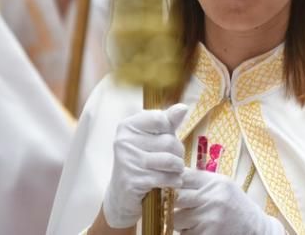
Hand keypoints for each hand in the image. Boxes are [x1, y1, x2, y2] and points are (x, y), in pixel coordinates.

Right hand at [102, 104, 188, 228]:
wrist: (122, 196)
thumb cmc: (142, 161)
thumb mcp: (153, 138)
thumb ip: (168, 122)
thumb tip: (183, 108)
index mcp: (128, 126)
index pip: (160, 118)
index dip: (170, 130)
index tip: (165, 138)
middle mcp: (124, 141)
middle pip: (168, 141)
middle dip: (178, 152)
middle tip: (174, 159)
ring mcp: (128, 161)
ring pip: (169, 160)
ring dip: (178, 167)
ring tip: (175, 170)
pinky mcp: (133, 181)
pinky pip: (165, 178)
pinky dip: (174, 180)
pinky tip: (172, 182)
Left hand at [174, 168, 283, 234]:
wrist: (254, 228)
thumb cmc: (235, 205)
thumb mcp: (223, 185)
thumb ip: (200, 181)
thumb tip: (170, 178)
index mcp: (216, 182)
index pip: (183, 177)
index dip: (172, 182)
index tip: (169, 187)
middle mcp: (212, 198)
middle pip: (175, 198)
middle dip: (172, 203)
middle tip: (177, 206)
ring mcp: (208, 219)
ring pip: (176, 219)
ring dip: (179, 221)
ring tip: (194, 219)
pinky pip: (184, 234)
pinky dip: (187, 233)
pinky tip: (200, 229)